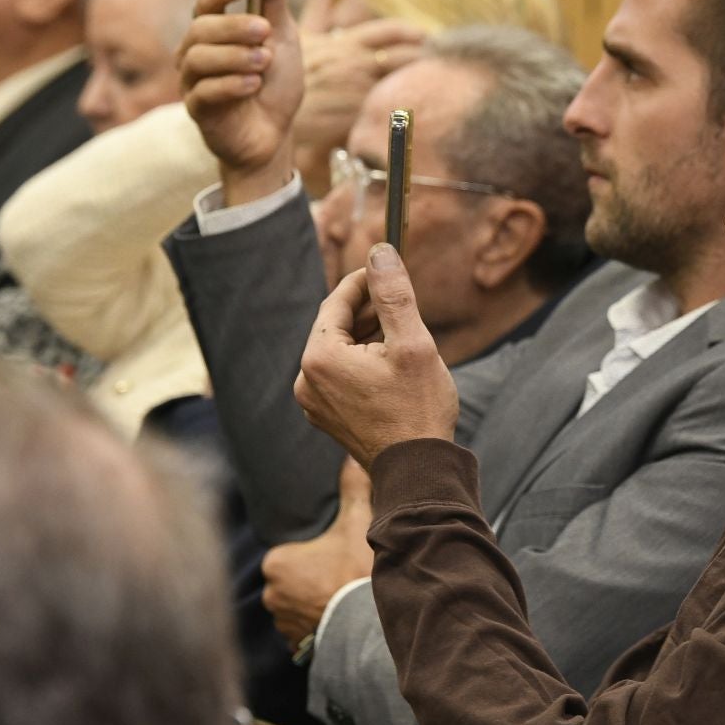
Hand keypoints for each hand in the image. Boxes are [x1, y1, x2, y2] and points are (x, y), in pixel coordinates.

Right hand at [177, 0, 304, 200]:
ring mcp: (192, 81)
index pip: (205, 2)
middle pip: (201, 27)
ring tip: (264, 62)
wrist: (275, 135)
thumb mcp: (283, 39)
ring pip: (198, 58)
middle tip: (264, 30)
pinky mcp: (197, 110)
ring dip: (235, 57)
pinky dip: (232, 85)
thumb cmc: (276, 85)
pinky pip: (204, 91)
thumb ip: (274, 2)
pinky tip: (254, 85)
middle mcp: (196, 52)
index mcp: (215, 32)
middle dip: (234, 26)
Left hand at [261, 458, 374, 648]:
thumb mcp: (357, 525)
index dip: (316, 553)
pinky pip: (305, 630)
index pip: (291, 553)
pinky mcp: (296, 646)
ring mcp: (282, 624)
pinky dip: (319, 626)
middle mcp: (270, 595)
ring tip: (344, 599)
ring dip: (315, 603)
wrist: (368, 627)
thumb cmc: (357, 573)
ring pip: (298, 605)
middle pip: (294, 578)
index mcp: (276, 563)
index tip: (337, 555)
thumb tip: (352, 455)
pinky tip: (340, 620)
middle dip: (314, 578)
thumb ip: (352, 488)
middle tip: (343, 576)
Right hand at [295, 19, 427, 152]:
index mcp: (349, 43)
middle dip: (424, 56)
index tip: (424, 34)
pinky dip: (406, 109)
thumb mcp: (300, 36)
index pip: (391, 30)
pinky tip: (415, 113)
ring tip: (434, 85)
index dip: (411, 31)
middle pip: (407, 56)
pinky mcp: (361, 118)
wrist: (271, 116)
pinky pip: (391, 111)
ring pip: (404, 83)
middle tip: (437, 60)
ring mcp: (362, 91)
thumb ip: (317, 7)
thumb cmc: (283, 74)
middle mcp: (359, 65)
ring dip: (420, 82)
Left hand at [295, 243, 460, 466]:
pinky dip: (362, 363)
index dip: (363, 282)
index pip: (336, 302)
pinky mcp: (327, 417)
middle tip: (402, 306)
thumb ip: (393, 295)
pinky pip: (340, 376)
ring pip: (339, 352)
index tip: (386, 270)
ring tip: (403, 339)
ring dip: (367, 338)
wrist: (418, 472)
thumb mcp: (413, 343)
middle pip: (335, 327)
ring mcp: (314, 402)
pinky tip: (392, 368)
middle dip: (368, 312)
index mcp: (320, 358)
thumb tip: (381, 253)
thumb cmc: (418, 409)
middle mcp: (306, 380)